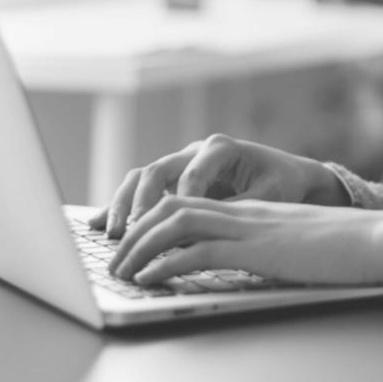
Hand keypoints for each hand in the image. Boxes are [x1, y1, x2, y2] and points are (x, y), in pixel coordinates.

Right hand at [87, 135, 349, 237]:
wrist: (285, 175)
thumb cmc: (280, 184)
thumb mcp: (267, 197)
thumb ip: (236, 209)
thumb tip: (207, 231)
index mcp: (221, 148)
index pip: (193, 173)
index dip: (182, 202)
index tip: (176, 229)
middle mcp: (194, 151)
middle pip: (158, 170)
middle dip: (143, 202)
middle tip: (132, 230)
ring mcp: (179, 164)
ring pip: (142, 177)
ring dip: (124, 204)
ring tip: (113, 233)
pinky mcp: (171, 181)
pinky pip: (138, 189)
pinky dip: (118, 206)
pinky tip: (97, 226)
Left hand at [107, 194, 382, 286]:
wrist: (376, 239)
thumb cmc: (346, 247)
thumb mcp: (294, 243)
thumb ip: (265, 246)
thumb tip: (244, 263)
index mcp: (251, 209)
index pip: (189, 202)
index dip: (153, 217)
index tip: (131, 240)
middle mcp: (244, 211)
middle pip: (172, 205)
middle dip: (136, 230)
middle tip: (114, 256)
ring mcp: (249, 227)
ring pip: (176, 223)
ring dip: (141, 246)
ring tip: (121, 269)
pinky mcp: (256, 248)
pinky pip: (198, 251)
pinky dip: (166, 263)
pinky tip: (149, 278)